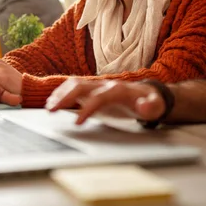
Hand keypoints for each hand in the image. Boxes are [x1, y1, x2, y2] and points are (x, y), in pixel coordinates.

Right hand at [45, 78, 165, 124]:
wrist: (148, 94)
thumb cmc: (150, 102)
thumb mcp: (156, 106)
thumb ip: (151, 107)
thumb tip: (144, 106)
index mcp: (119, 89)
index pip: (100, 96)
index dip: (88, 108)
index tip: (78, 122)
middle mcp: (105, 84)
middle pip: (82, 86)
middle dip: (66, 96)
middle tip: (52, 110)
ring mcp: (97, 86)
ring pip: (75, 84)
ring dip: (60, 93)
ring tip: (49, 107)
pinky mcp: (92, 90)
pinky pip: (74, 88)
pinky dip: (62, 93)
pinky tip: (53, 103)